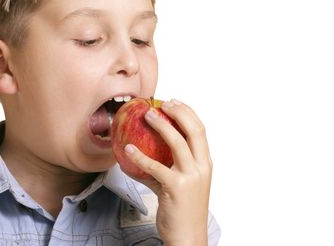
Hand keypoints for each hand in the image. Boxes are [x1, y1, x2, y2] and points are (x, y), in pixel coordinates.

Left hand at [123, 99, 211, 245]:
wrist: (188, 237)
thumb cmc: (183, 211)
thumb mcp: (182, 185)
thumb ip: (167, 168)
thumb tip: (141, 155)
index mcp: (205, 164)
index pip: (200, 130)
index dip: (188, 112)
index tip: (174, 102)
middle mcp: (202, 167)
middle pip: (194, 130)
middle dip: (178, 112)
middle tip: (161, 103)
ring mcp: (191, 177)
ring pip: (177, 142)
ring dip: (161, 125)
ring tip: (146, 116)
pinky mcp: (176, 188)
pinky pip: (155, 167)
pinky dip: (140, 156)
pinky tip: (128, 149)